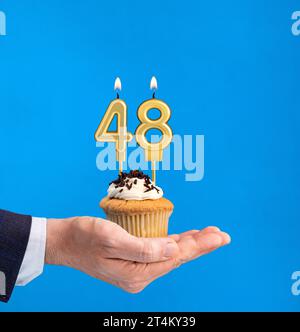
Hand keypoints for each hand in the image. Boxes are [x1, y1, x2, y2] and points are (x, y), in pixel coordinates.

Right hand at [46, 217, 229, 292]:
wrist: (65, 242)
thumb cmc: (84, 237)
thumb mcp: (111, 239)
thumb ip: (144, 248)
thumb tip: (173, 248)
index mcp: (137, 273)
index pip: (175, 256)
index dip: (198, 245)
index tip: (218, 236)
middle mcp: (140, 275)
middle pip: (177, 257)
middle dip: (200, 245)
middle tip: (222, 235)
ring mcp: (137, 270)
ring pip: (171, 255)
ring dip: (190, 244)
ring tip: (210, 235)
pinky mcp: (134, 262)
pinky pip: (160, 253)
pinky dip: (175, 244)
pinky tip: (185, 239)